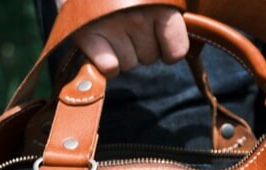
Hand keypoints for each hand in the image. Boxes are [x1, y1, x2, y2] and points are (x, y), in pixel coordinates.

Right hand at [58, 2, 188, 77]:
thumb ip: (167, 19)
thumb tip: (177, 50)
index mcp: (162, 6)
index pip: (177, 52)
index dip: (167, 48)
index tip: (157, 34)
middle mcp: (138, 16)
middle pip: (150, 58)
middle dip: (140, 46)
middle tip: (126, 24)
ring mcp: (113, 26)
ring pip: (128, 64)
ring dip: (121, 53)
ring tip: (111, 27)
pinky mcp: (89, 36)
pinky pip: (109, 68)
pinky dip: (104, 61)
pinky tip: (100, 41)